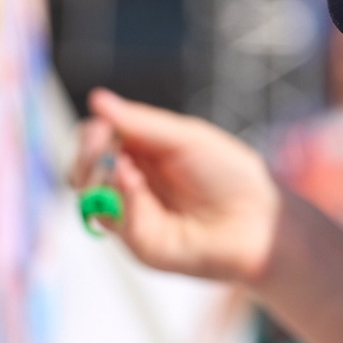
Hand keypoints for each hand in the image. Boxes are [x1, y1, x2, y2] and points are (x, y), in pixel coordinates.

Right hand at [71, 89, 282, 286]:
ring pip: (89, 198)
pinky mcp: (141, 244)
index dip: (92, 135)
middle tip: (100, 146)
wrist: (259, 220)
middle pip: (82, 170)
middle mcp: (130, 185)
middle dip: (85, 156)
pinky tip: (133, 183)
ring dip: (98, 177)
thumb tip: (96, 99)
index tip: (103, 129)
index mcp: (140, 154)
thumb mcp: (185, 139)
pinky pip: (116, 222)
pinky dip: (120, 199)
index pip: (95, 141)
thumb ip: (140, 123)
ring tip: (122, 167)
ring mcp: (133, 216)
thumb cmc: (230, 175)